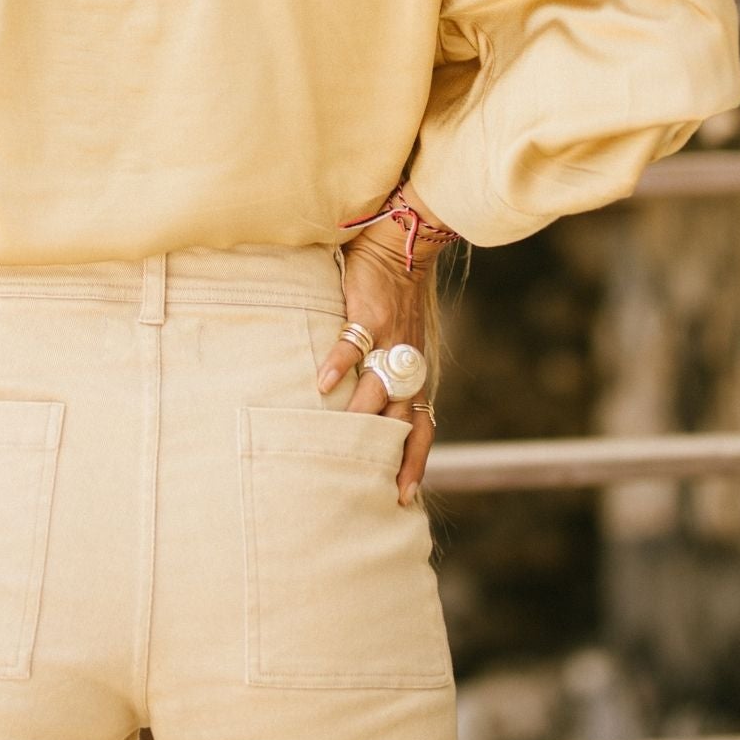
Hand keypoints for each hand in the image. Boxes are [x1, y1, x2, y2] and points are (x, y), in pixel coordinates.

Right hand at [317, 180, 447, 507]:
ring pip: (376, 389)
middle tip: (373, 487)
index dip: (414, 460)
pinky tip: (318, 384)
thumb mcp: (404, 339)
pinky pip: (351, 347)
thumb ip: (392, 369)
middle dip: (388, 455)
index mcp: (416, 371)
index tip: (404, 495)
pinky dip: (336, 367)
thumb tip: (372, 401)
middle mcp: (407, 363)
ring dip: (359, 419)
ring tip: (337, 446)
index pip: (422, 426)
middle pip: (402, 419)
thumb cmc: (399, 294)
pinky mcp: (369, 316)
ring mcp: (389, 341)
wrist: (405, 244)